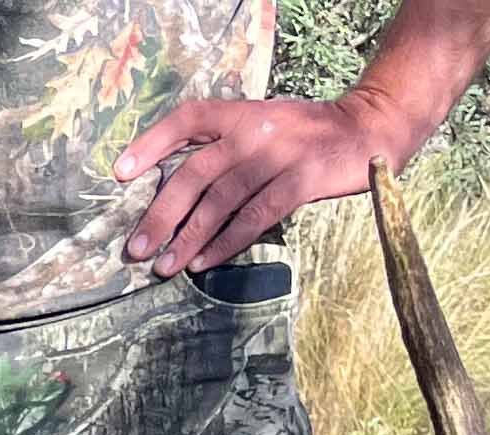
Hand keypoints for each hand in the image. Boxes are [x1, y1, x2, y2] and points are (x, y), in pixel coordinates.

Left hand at [115, 89, 415, 273]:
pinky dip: (227, 242)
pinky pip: (256, 215)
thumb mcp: (263, 126)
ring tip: (165, 266)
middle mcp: (255, 129)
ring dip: (188, 238)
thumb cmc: (305, 137)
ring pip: (221, 200)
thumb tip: (173, 193)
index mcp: (241, 113)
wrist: (370, 129)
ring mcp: (279, 153)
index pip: (188, 118)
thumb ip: (224, 147)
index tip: (119, 174)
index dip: (151, 143)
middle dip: (161, 214)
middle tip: (137, 248)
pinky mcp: (303, 178)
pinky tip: (205, 262)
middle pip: (195, 172)